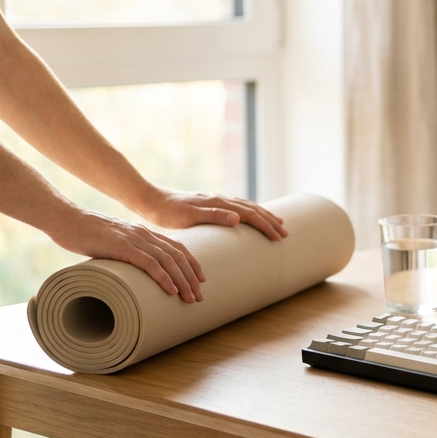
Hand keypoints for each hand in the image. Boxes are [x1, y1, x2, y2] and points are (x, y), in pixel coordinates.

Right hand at [47, 207, 205, 301]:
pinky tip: (172, 290)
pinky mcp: (122, 247)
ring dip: (183, 281)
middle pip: (178, 256)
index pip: (177, 247)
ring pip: (168, 261)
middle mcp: (144, 234)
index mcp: (144, 232)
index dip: (191, 264)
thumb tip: (131, 272)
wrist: (66, 219)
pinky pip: (150, 263)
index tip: (200, 280)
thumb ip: (125, 252)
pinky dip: (164, 278)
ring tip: (191, 298)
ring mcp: (134, 239)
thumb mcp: (112, 242)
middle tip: (200, 296)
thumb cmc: (84, 233)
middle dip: (192, 277)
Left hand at [135, 187, 288, 240]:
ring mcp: (216, 201)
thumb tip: (238, 219)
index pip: (250, 214)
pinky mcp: (210, 204)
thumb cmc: (167, 212)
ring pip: (247, 206)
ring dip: (263, 215)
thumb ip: (213, 216)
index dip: (266, 225)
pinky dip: (250, 211)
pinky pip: (237, 207)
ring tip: (276, 222)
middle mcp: (220, 200)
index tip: (279, 237)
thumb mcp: (188, 217)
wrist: (151, 200)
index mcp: (218, 204)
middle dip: (270, 221)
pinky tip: (249, 217)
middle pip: (253, 209)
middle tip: (285, 234)